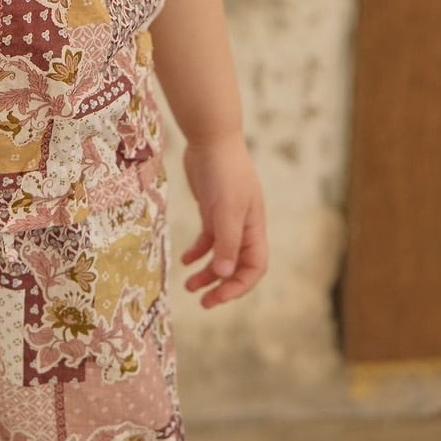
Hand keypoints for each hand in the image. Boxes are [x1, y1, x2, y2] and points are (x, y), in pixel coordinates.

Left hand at [180, 130, 266, 307]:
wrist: (211, 138)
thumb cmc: (224, 171)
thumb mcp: (226, 208)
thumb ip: (227, 241)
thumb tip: (226, 273)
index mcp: (254, 228)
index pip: (255, 267)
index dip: (239, 286)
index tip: (218, 297)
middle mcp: (243, 226)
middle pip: (238, 265)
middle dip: (222, 286)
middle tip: (203, 302)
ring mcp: (227, 218)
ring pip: (221, 254)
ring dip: (207, 272)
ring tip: (189, 286)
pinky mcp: (212, 209)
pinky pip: (208, 238)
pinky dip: (198, 251)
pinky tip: (185, 260)